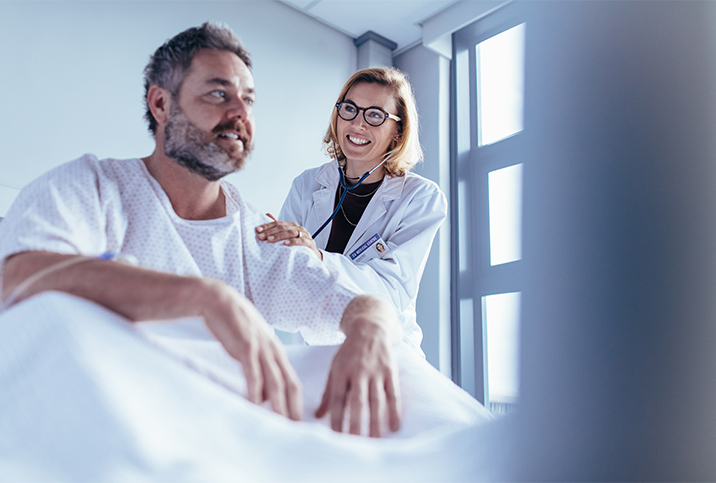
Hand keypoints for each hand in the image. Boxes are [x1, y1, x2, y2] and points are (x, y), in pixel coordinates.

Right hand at [200, 279, 302, 420]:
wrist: (219, 301)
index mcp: (277, 352)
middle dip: (294, 409)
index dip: (298, 403)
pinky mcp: (246, 347)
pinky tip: (254, 406)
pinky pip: (253, 374)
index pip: (294, 382)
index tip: (299, 423)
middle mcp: (274, 352)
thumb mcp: (253, 347)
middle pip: (290, 385)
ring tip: (279, 425)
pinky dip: (255, 392)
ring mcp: (261, 349)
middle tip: (295, 431)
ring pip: (275, 383)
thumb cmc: (235, 326)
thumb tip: (265, 394)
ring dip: (278, 406)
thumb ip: (261, 367)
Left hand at [256, 214, 321, 259]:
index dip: (267, 226)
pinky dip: (293, 242)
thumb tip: (267, 214)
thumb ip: (278, 226)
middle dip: (270, 232)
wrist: (312, 254)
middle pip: (283, 227)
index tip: (257, 230)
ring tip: (270, 240)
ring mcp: (305, 235)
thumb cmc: (297, 244)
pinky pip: (301, 241)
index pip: (277, 223)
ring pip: (291, 233)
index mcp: (291, 225)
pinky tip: (285, 244)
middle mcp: (298, 228)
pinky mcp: (310, 243)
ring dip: (279, 236)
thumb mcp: (286, 236)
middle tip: (261, 237)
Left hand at [315, 296, 400, 436]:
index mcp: (341, 371)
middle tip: (355, 446)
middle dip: (356, 424)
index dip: (337, 418)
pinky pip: (393, 394)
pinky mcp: (391, 371)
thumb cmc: (349, 353)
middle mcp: (359, 371)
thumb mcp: (334, 367)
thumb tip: (317, 416)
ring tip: (374, 442)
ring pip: (376, 401)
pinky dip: (395, 411)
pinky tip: (394, 427)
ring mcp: (376, 371)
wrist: (370, 328)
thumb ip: (328, 392)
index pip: (338, 398)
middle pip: (358, 402)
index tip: (335, 437)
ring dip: (376, 423)